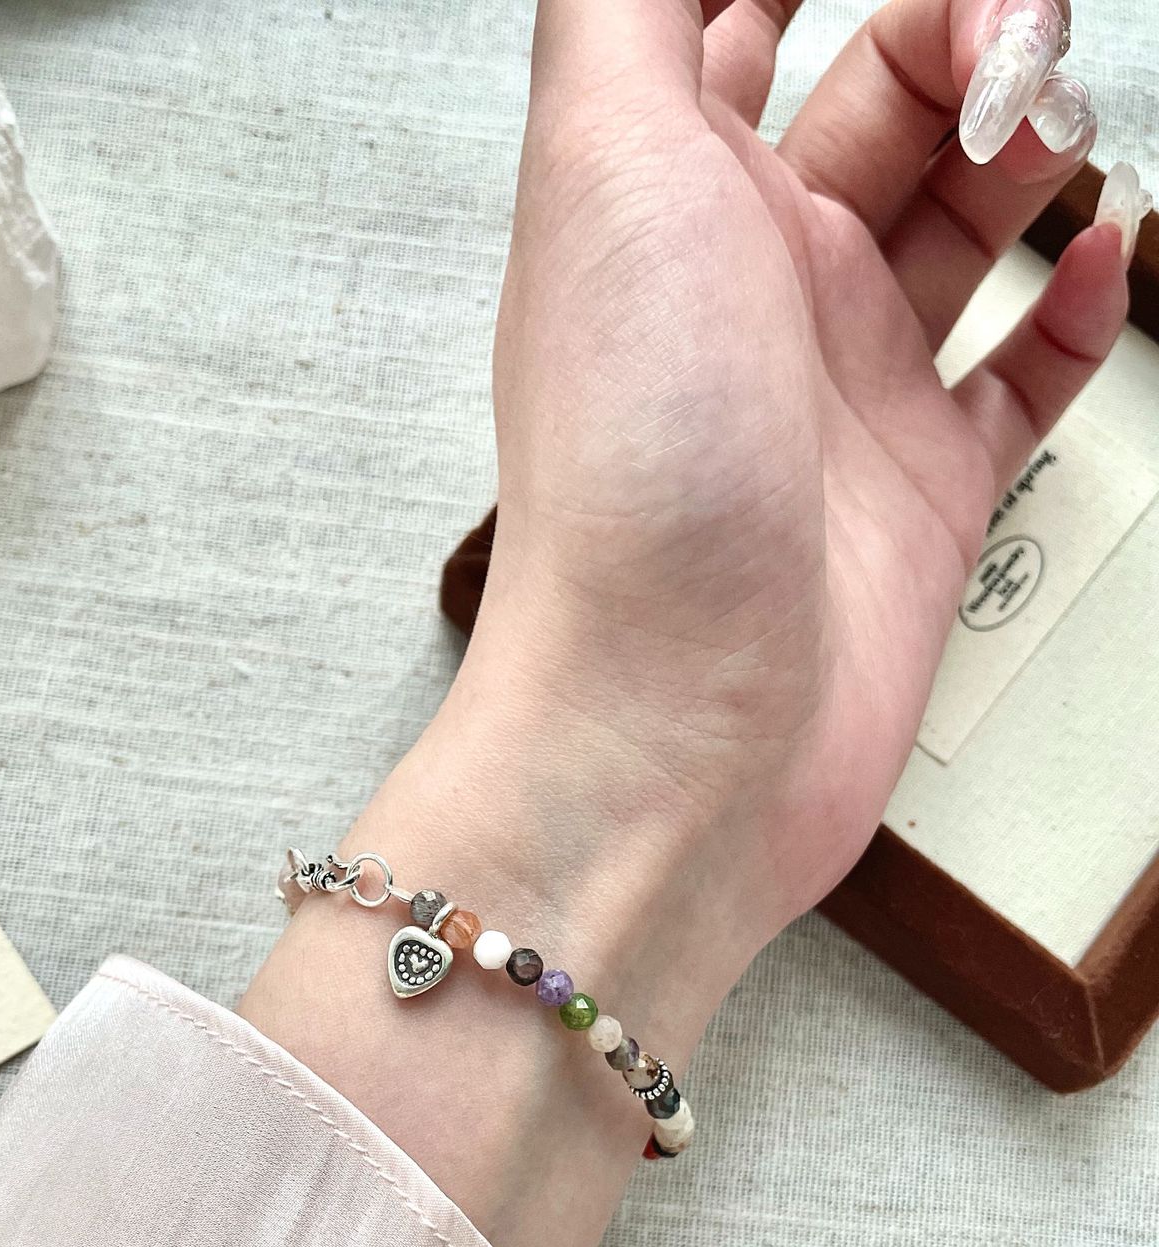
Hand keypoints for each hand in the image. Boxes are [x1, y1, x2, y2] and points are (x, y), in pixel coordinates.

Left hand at [245, 0, 1143, 1246]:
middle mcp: (753, 289)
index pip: (741, 24)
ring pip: (966, 225)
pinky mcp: (920, 496)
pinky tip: (1103, 255)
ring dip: (1030, 149)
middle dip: (964, 36)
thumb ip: (633, 7)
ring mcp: (844, 394)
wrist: (679, 720)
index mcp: (667, 200)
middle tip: (1016, 42)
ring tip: (1058, 130)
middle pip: (885, 101)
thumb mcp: (600, 158)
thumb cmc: (632, 470)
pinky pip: (1018, 378)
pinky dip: (1074, 310)